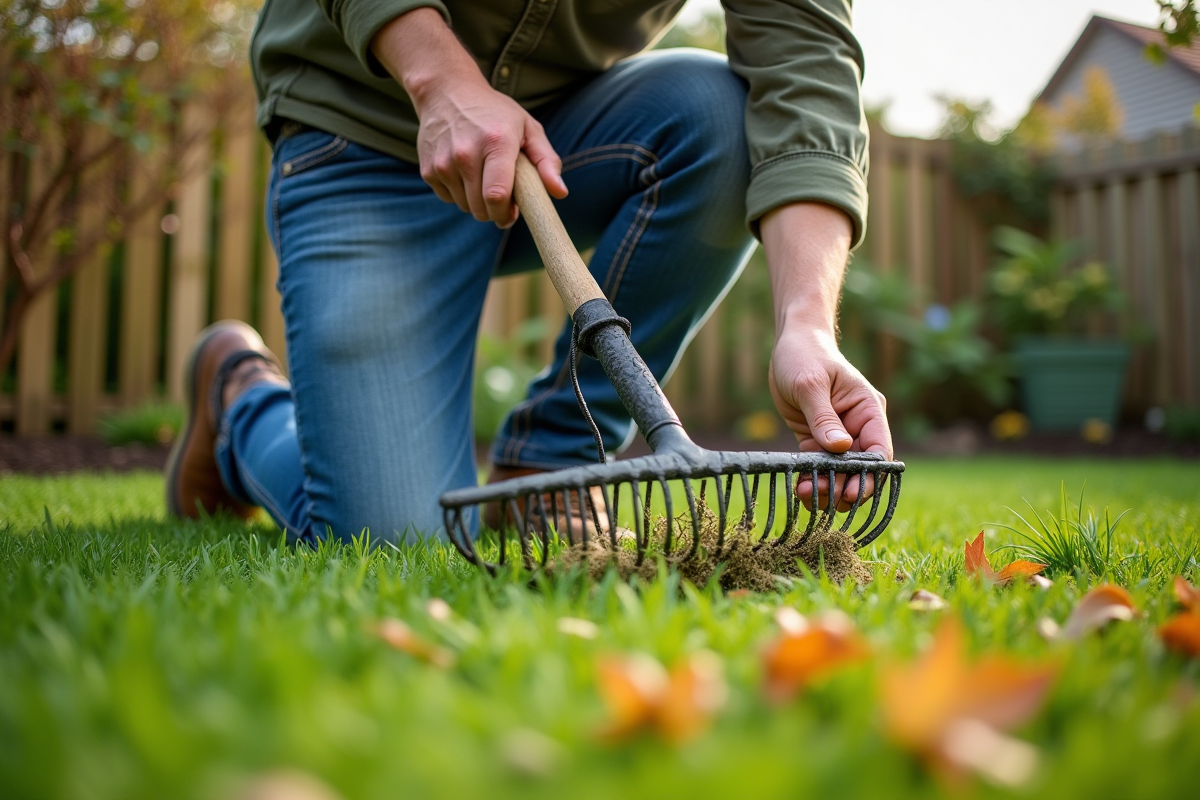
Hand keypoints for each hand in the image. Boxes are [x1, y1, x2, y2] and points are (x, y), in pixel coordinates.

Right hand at [371, 8, 566, 227]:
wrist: (447, 92)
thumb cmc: (495, 112)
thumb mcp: (528, 127)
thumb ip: (546, 161)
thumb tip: (560, 193)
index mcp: (496, 142)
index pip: (497, 195)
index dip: (506, 214)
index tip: (512, 213)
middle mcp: (466, 153)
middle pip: (481, 208)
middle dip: (494, 212)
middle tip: (502, 197)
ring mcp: (443, 162)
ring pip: (465, 207)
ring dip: (477, 203)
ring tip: (483, 178)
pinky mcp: (428, 169)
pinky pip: (449, 199)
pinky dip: (459, 194)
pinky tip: (465, 173)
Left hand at [769, 323, 891, 512]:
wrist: (791, 343)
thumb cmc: (804, 355)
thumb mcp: (810, 385)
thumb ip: (824, 418)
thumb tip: (840, 449)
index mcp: (868, 409)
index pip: (878, 450)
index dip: (869, 475)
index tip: (851, 491)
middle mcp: (858, 425)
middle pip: (860, 467)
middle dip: (844, 486)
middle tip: (822, 498)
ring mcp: (839, 434)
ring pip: (840, 472)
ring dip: (827, 487)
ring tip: (806, 494)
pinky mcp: (818, 438)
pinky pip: (820, 466)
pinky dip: (813, 479)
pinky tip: (800, 488)